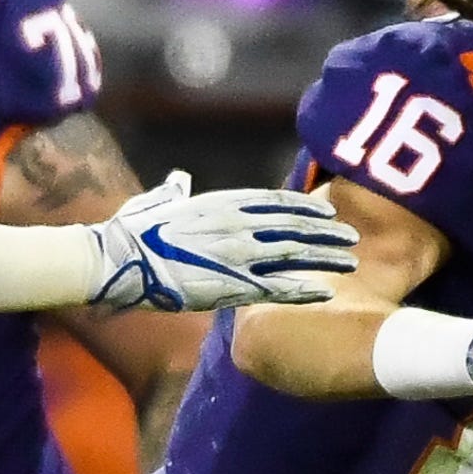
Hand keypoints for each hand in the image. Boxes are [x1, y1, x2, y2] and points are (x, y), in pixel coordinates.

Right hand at [87, 172, 355, 311]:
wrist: (120, 258)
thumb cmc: (132, 230)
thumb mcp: (157, 201)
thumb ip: (175, 191)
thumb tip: (178, 180)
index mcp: (223, 201)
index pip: (278, 201)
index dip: (308, 206)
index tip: (328, 210)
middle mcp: (238, 223)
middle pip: (296, 225)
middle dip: (327, 231)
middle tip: (352, 237)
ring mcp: (237, 253)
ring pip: (295, 253)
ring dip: (326, 258)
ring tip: (351, 262)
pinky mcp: (230, 284)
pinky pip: (276, 287)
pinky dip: (303, 289)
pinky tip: (325, 293)